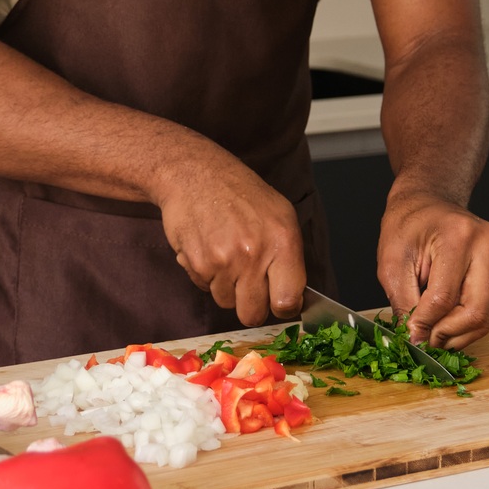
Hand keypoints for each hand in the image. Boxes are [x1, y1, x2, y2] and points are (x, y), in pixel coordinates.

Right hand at [155, 153, 306, 326]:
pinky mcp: (198, 263)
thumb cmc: (240, 193)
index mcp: (283, 241)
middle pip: (253, 314)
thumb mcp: (280, 214)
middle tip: (248, 283)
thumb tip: (292, 297)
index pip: (288, 301)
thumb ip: (289, 257)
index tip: (279, 302)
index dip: (283, 307)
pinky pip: (205, 288)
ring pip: (226, 303)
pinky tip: (208, 248)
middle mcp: (255, 253)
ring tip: (226, 254)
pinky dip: (206, 275)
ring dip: (226, 286)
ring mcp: (224, 260)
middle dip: (251, 304)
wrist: (195, 174)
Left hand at [376, 186, 488, 349]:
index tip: (411, 335)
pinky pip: (487, 309)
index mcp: (458, 235)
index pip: (444, 297)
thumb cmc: (407, 226)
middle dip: (447, 334)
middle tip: (425, 339)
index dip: (425, 324)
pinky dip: (465, 323)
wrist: (427, 202)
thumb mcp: (392, 263)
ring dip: (457, 333)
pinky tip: (445, 320)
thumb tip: (416, 340)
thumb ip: (404, 303)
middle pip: (475, 311)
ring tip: (433, 331)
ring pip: (485, 316)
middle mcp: (488, 244)